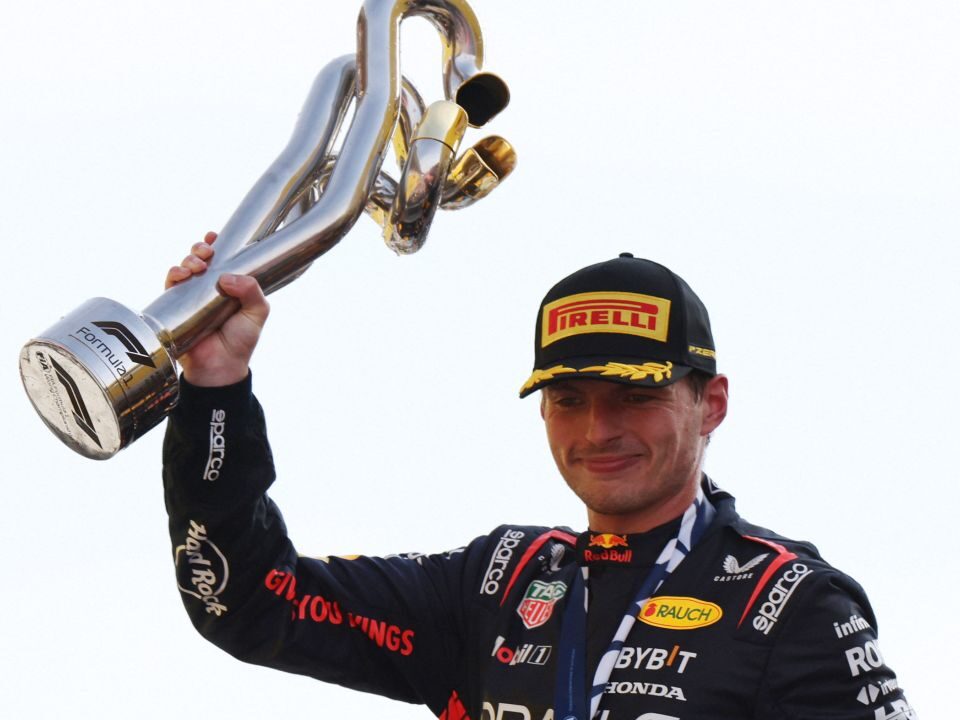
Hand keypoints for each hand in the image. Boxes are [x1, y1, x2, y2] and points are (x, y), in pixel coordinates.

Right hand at [165, 231, 269, 386]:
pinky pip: (170, 284)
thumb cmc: (241, 341)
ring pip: (184, 267)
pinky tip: (182, 274)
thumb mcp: (257, 312)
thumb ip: (252, 290)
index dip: (217, 244)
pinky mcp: (175, 306)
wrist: (220, 368)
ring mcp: (191, 296)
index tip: (215, 236)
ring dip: (188, 259)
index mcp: (230, 286)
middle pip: (200, 258)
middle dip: (201, 249)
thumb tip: (227, 276)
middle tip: (207, 253)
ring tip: (197, 265)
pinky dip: (174, 274)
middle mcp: (209, 288)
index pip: (222, 258)